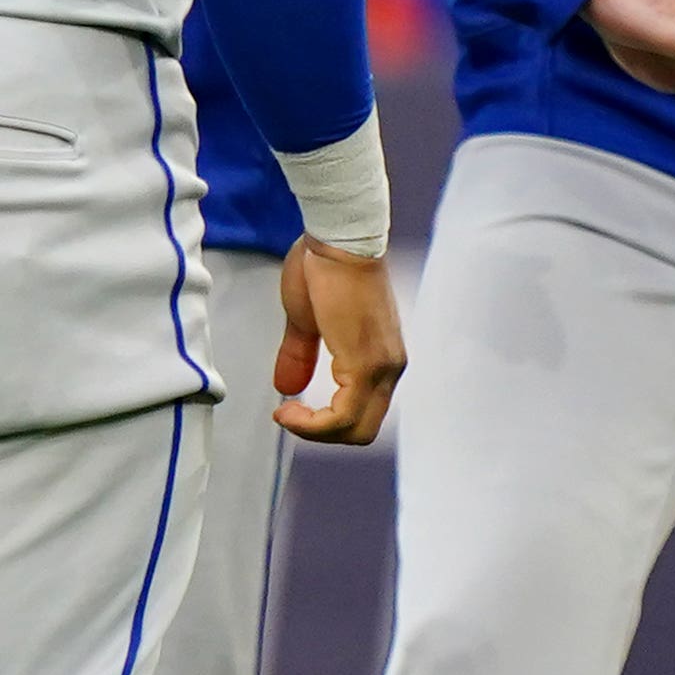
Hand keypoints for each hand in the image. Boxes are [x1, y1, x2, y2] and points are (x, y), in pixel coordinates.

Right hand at [273, 234, 405, 443]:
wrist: (340, 240)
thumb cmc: (324, 267)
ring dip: (314, 431)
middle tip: (288, 417)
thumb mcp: (306, 318)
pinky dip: (314, 424)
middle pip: (361, 430)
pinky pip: (344, 415)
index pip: (361, 412)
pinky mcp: (365, 363)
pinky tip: (289, 409)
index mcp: (379, 358)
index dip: (322, 422)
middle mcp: (389, 369)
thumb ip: (300, 354)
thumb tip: (288, 387)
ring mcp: (381, 368)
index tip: (288, 409)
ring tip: (286, 415)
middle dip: (318, 433)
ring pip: (355, 429)